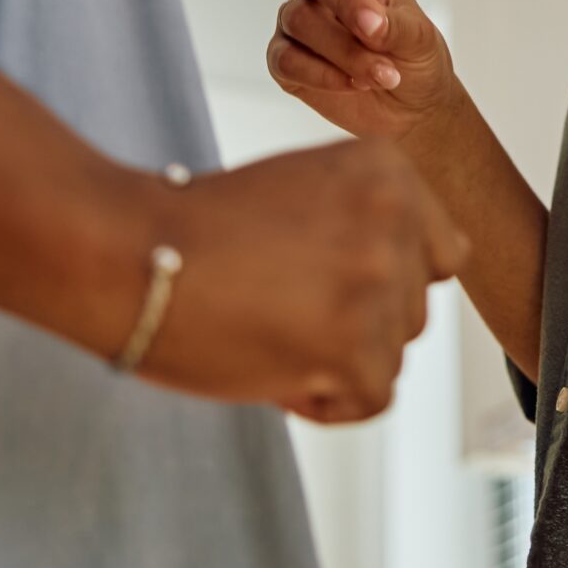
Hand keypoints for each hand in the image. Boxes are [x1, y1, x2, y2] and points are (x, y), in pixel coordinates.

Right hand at [131, 138, 466, 423]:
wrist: (129, 252)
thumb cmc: (198, 229)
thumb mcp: (305, 192)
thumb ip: (366, 224)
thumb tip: (412, 287)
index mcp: (386, 167)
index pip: (439, 252)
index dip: (385, 280)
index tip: (326, 281)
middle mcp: (396, 216)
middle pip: (413, 308)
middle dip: (356, 322)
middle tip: (278, 304)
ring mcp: (379, 281)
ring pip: (391, 355)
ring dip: (336, 359)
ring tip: (267, 327)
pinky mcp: (356, 346)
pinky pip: (370, 397)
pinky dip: (323, 399)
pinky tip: (271, 365)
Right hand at [267, 0, 460, 143]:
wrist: (411, 108)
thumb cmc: (415, 59)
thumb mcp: (419, 39)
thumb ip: (395, 26)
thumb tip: (369, 25)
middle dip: (346, 1)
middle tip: (376, 31)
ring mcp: (299, 22)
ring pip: (300, 20)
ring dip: (345, 52)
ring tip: (382, 75)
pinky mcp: (285, 60)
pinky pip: (287, 60)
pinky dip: (323, 75)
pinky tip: (354, 85)